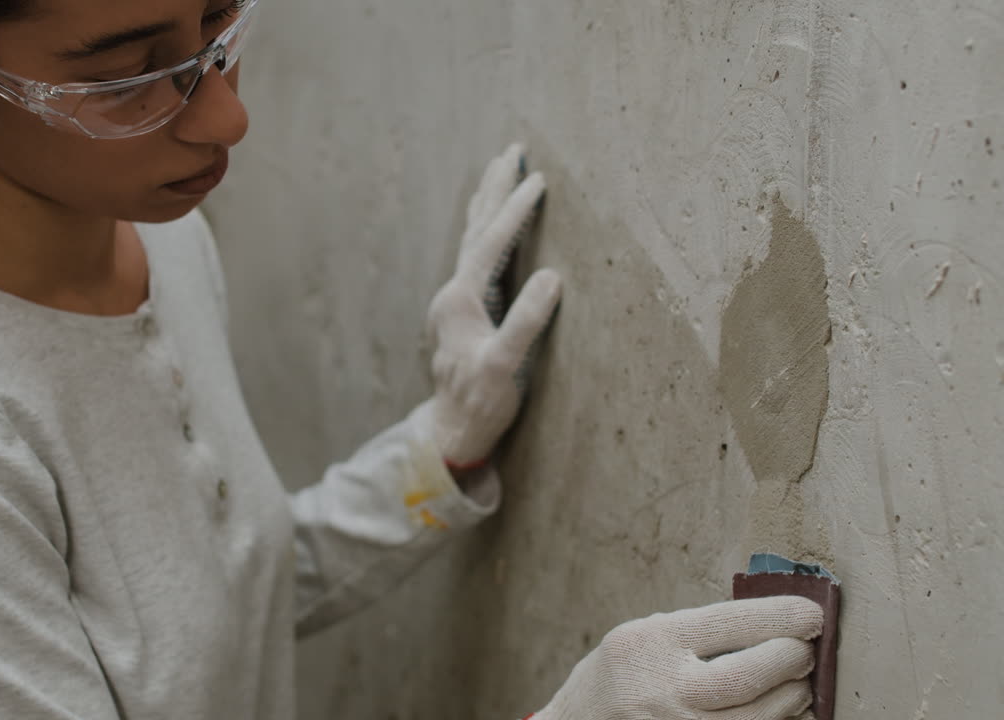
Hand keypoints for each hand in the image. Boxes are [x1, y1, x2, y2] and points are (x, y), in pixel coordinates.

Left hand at [426, 142, 562, 467]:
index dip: (515, 212)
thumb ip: (525, 323)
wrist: (452, 432)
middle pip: (475, 231)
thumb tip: (551, 277)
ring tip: (500, 171)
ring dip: (488, 204)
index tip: (538, 180)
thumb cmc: (480, 403)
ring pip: (472, 240)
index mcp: (460, 303)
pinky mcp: (463, 312)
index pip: (491, 245)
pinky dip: (485, 231)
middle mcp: (452, 296)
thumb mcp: (505, 367)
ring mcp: (454, 303)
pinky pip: (476, 257)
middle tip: (513, 150)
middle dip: (495, 190)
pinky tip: (490, 226)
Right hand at [536, 596, 823, 719]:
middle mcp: (664, 689)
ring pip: (760, 718)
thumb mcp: (641, 638)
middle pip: (749, 677)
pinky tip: (782, 712)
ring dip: (793, 699)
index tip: (812, 614)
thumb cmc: (616, 679)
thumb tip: (770, 624)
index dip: (780, 617)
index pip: (730, 623)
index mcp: (652, 644)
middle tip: (807, 651)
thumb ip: (695, 633)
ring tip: (799, 684)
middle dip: (792, 660)